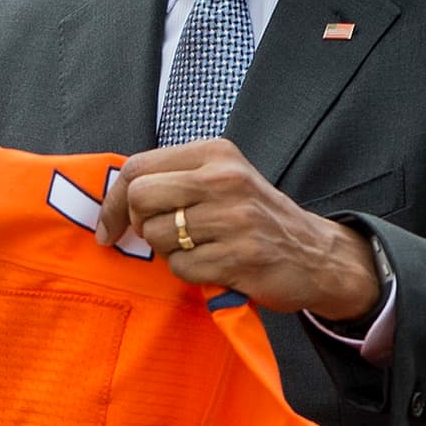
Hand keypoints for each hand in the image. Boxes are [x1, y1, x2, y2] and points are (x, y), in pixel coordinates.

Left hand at [95, 139, 379, 321]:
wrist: (316, 254)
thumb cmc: (255, 215)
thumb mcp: (222, 177)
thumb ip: (175, 177)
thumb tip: (115, 197)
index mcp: (215, 152)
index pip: (138, 167)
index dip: (114, 201)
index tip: (109, 227)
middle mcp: (224, 179)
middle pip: (141, 198)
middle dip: (140, 224)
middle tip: (161, 235)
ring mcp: (234, 218)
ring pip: (159, 236)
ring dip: (168, 251)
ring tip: (198, 247)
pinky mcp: (240, 258)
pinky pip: (182, 268)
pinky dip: (189, 272)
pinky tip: (213, 265)